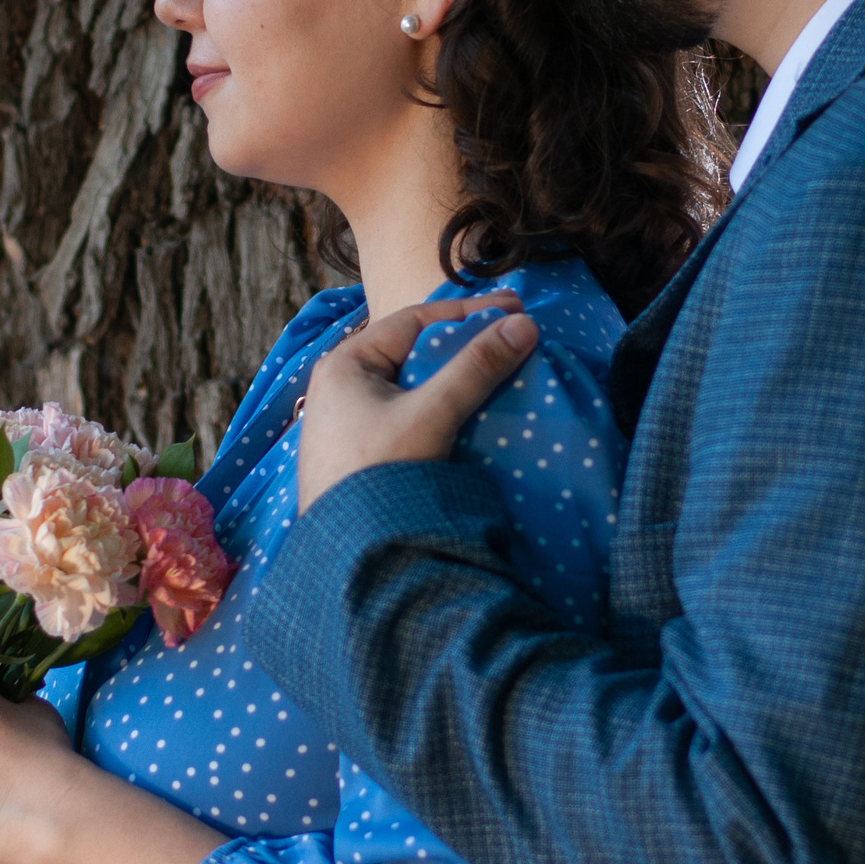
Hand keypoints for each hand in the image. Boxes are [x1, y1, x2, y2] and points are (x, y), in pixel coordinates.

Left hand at [295, 292, 539, 510]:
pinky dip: (439, 406)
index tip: (516, 308)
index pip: (414, 320)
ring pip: (410, 384)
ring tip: (497, 371)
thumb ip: (475, 368)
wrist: (347, 555)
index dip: (468, 311)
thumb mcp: (430, 415)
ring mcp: (348, 420)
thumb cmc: (378, 475)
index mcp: (344, 363)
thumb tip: (524, 325)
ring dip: (452, 376)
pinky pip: (406, 413)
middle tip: (511, 335)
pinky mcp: (360, 451)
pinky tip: (468, 413)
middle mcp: (340, 385)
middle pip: (412, 350)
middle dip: (462, 342)